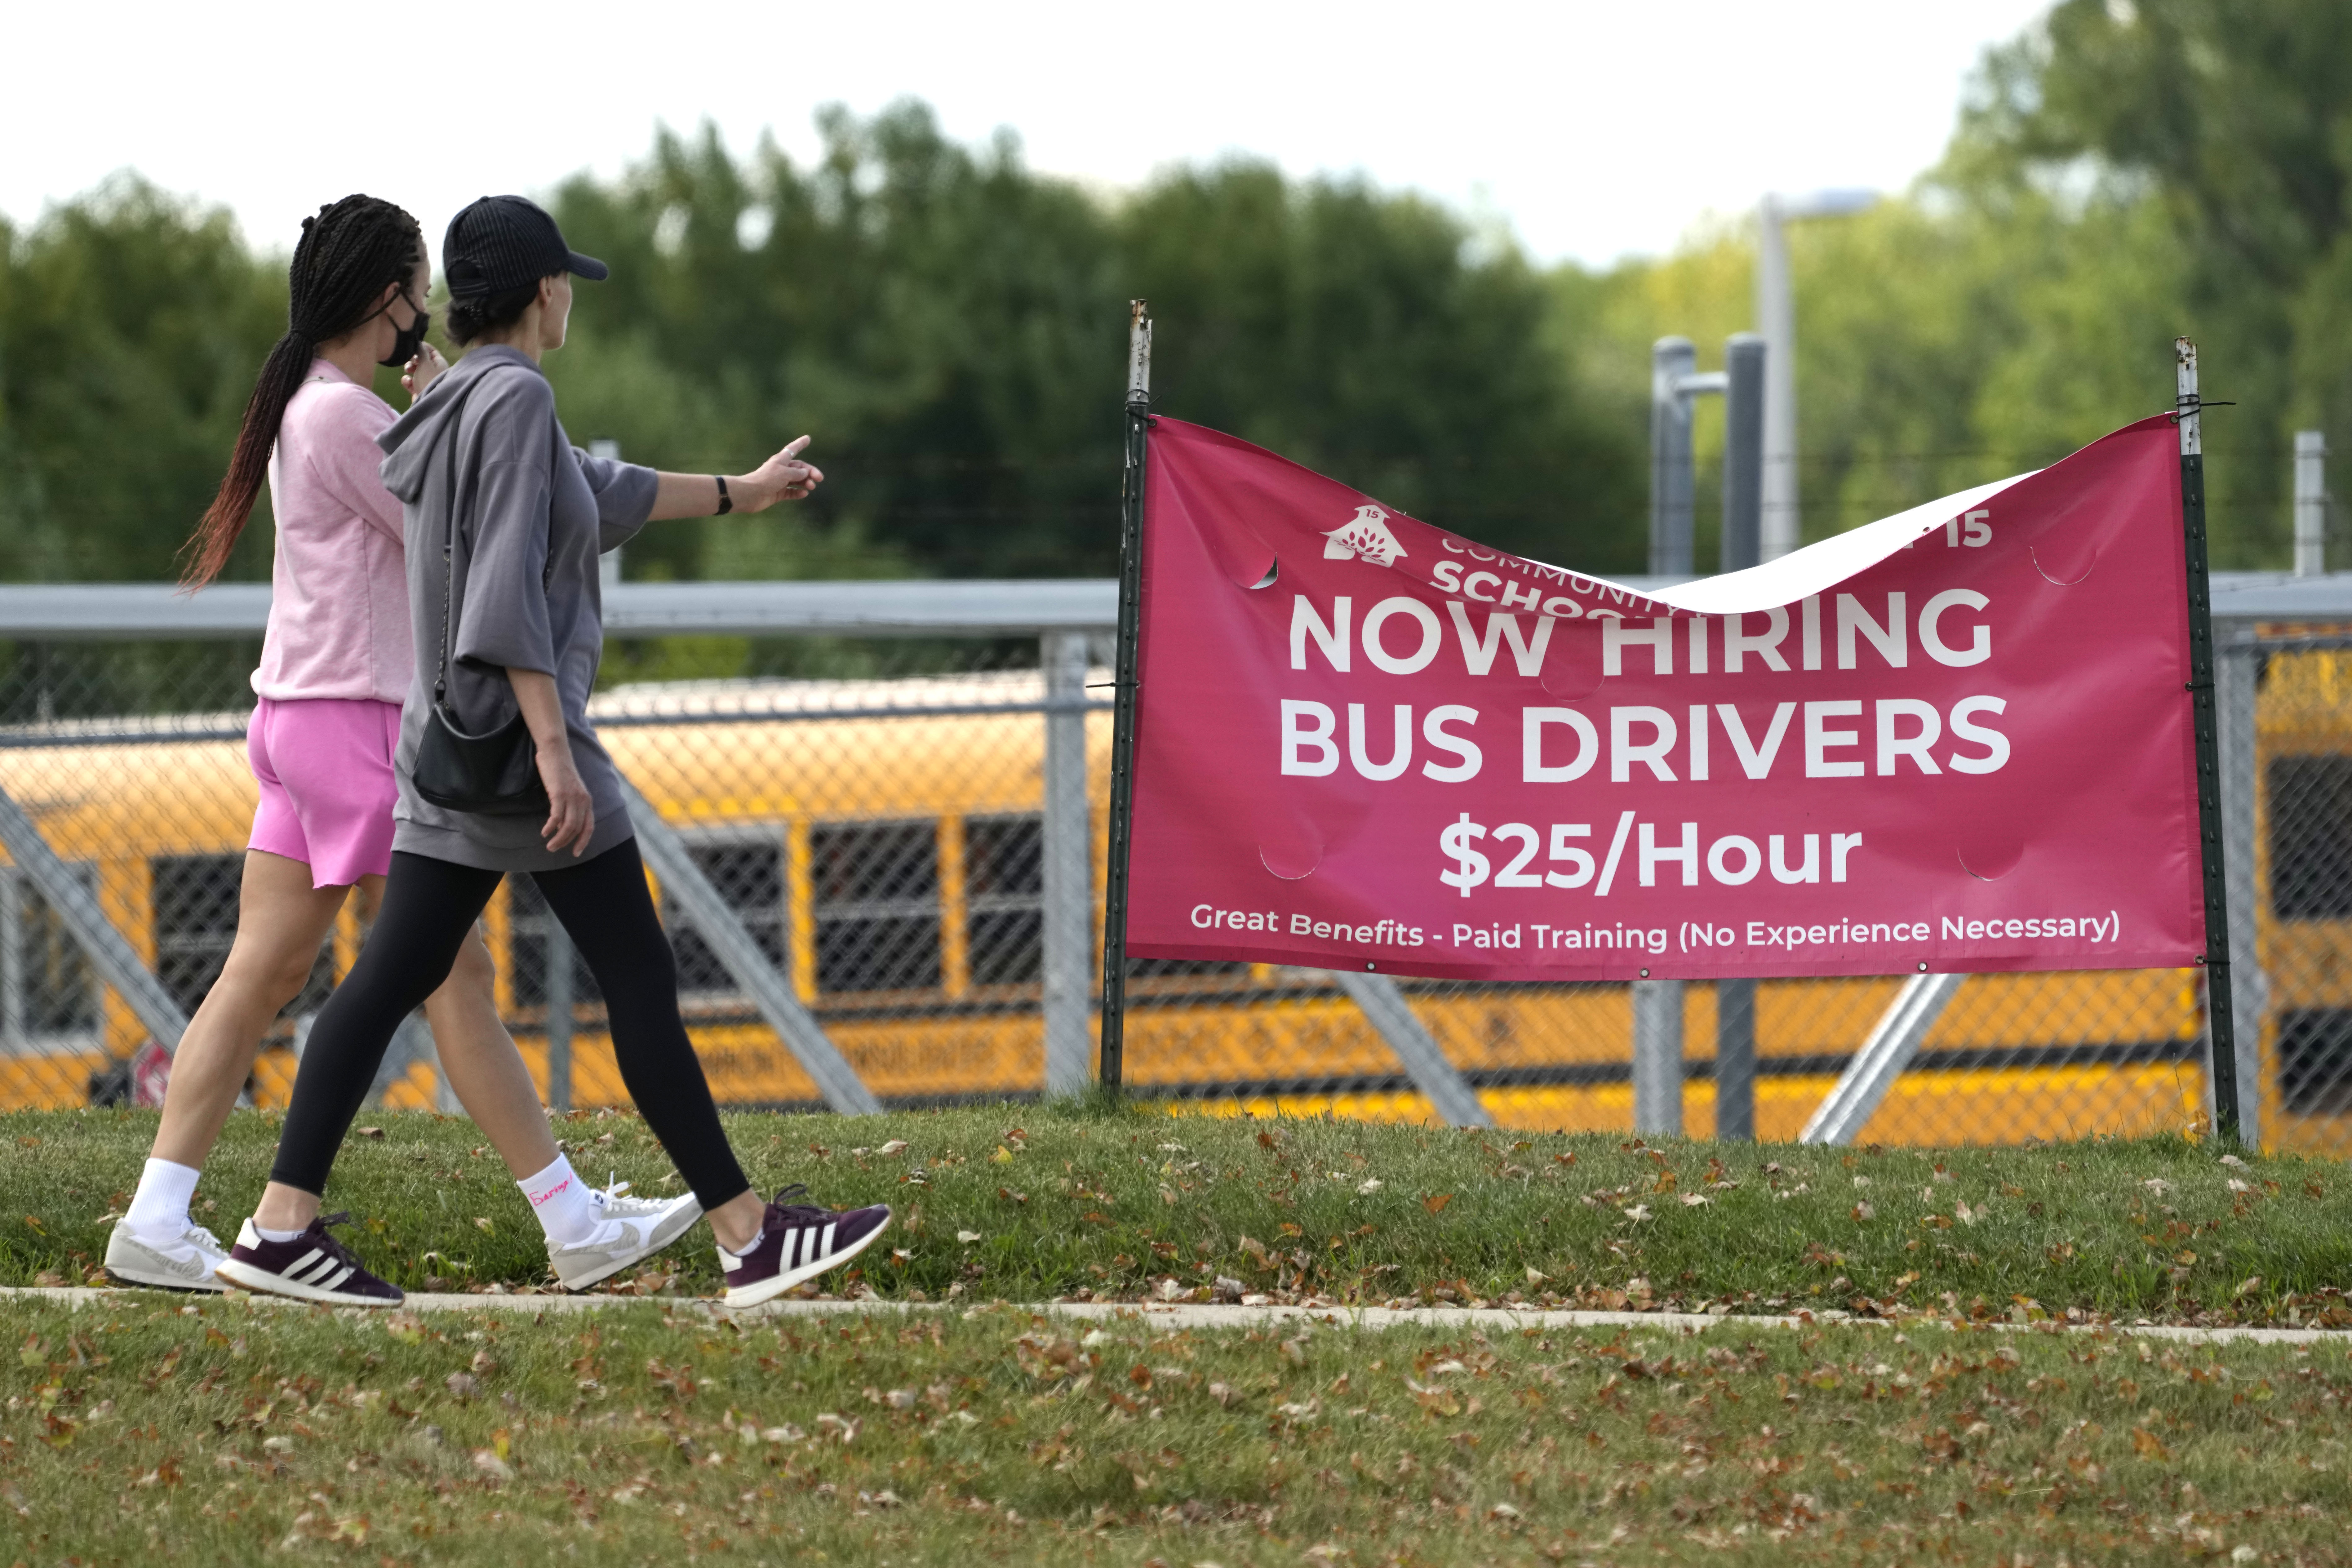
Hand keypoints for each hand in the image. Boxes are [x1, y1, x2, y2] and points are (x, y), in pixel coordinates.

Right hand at [402, 343, 448, 404]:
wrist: (428, 402)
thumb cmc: (429, 379)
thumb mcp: (425, 363)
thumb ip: (421, 352)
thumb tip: (419, 343)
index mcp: (440, 363)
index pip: (432, 350)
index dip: (422, 346)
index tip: (412, 345)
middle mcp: (434, 371)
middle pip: (421, 360)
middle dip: (413, 359)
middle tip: (410, 360)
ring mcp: (426, 381)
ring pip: (415, 370)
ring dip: (409, 369)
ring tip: (408, 370)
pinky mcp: (419, 389)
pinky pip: (410, 382)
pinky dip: (407, 381)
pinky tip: (407, 382)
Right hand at [534, 738, 594, 856]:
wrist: (555, 752)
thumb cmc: (560, 772)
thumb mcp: (568, 792)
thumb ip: (569, 808)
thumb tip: (563, 827)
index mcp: (587, 801)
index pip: (589, 827)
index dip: (583, 842)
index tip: (576, 853)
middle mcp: (583, 800)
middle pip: (577, 829)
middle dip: (565, 843)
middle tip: (553, 849)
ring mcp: (572, 797)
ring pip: (568, 826)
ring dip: (558, 839)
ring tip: (549, 845)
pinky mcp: (559, 793)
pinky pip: (557, 816)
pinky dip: (551, 827)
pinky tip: (545, 831)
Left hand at [734, 436, 824, 512]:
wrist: (751, 494)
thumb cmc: (767, 479)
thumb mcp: (785, 473)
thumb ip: (797, 473)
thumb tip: (805, 473)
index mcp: (781, 460)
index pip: (793, 449)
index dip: (800, 444)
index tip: (808, 438)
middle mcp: (781, 470)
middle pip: (799, 468)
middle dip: (810, 472)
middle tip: (819, 478)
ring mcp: (779, 482)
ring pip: (796, 480)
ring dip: (805, 482)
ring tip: (812, 486)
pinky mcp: (778, 493)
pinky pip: (791, 492)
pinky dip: (798, 493)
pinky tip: (804, 494)